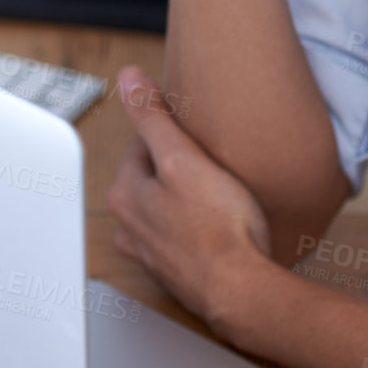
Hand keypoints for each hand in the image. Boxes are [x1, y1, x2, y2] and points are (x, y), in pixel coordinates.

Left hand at [106, 65, 273, 335]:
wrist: (242, 289)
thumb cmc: (219, 226)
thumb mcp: (183, 157)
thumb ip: (152, 116)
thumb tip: (129, 77)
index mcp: (125, 193)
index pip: (144, 140)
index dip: (177, 131)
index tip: (200, 133)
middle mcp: (130, 225)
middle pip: (153, 173)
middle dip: (180, 163)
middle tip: (214, 161)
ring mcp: (151, 251)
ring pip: (165, 204)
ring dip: (187, 194)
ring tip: (218, 191)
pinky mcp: (175, 269)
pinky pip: (181, 231)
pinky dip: (196, 223)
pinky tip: (218, 222)